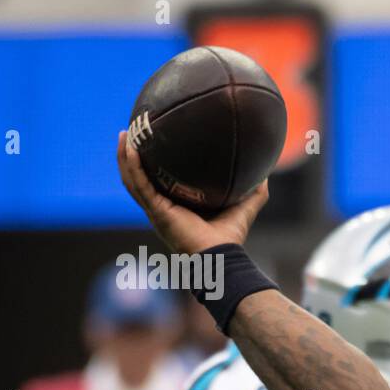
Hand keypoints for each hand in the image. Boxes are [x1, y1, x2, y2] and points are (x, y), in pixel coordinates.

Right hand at [116, 130, 268, 253]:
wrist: (221, 256)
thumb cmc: (231, 238)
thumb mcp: (245, 207)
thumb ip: (255, 191)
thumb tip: (266, 172)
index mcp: (175, 208)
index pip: (158, 183)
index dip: (152, 166)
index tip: (152, 143)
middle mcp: (161, 209)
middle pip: (138, 178)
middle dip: (131, 157)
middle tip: (130, 133)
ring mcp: (156, 210)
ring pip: (132, 180)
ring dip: (124, 156)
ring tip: (124, 134)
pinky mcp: (156, 211)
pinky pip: (139, 184)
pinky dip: (132, 166)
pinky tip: (130, 147)